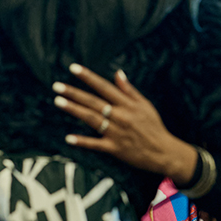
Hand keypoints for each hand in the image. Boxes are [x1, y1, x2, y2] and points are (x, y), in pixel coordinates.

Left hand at [54, 64, 198, 183]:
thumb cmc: (154, 126)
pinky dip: (83, 141)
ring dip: (74, 110)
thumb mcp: (145, 104)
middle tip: (57, 86)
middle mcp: (120, 116)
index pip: (104, 86)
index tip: (73, 68)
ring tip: (58, 102)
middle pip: (93, 102)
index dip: (88, 77)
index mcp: (127, 104)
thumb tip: (118, 73)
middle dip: (74, 92)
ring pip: (92, 119)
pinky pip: (96, 144)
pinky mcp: (115, 148)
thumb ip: (129, 89)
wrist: (163, 151)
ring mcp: (116, 132)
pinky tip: (69, 138)